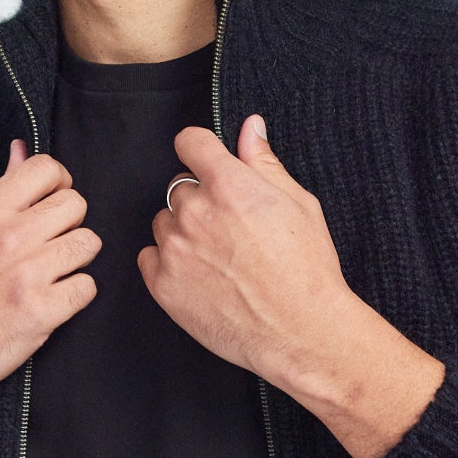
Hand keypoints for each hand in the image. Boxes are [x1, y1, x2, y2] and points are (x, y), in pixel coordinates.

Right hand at [0, 138, 100, 435]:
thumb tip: (21, 148)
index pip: (47, 168)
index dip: (58, 186)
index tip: (50, 207)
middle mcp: (7, 237)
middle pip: (76, 205)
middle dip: (69, 225)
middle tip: (48, 248)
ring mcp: (26, 275)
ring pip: (88, 244)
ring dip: (75, 261)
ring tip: (49, 276)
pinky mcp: (41, 312)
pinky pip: (87, 287)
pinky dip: (74, 296)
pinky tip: (50, 302)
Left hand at [137, 114, 354, 388]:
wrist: (301, 331)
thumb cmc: (307, 269)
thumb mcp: (298, 204)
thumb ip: (264, 163)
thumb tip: (250, 127)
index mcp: (228, 184)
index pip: (190, 142)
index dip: (200, 151)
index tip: (206, 164)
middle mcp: (195, 212)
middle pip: (179, 188)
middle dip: (200, 202)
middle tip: (230, 230)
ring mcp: (175, 249)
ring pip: (164, 223)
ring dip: (183, 233)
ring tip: (218, 259)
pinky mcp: (163, 284)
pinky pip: (149, 257)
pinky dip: (168, 263)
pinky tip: (200, 277)